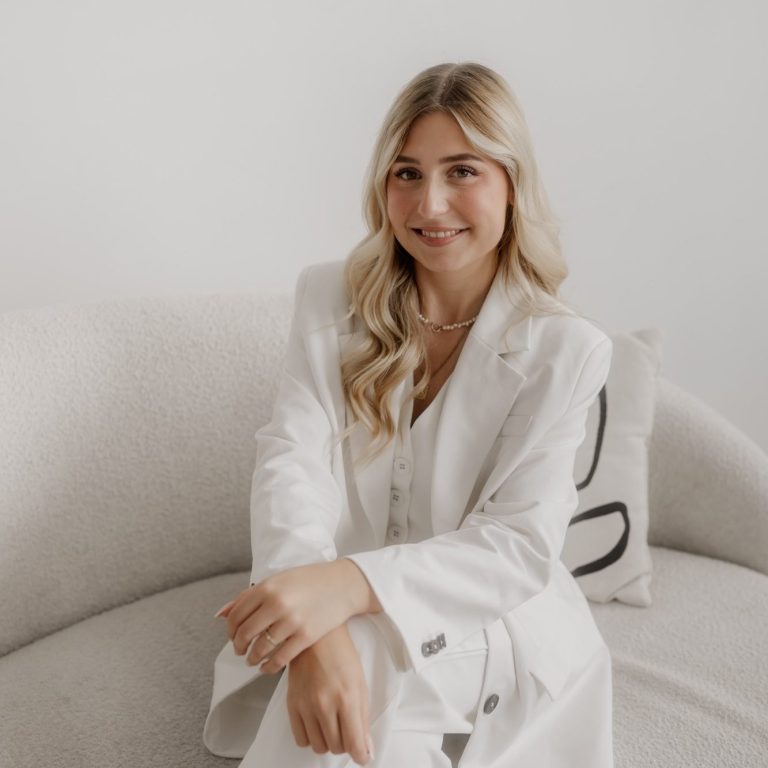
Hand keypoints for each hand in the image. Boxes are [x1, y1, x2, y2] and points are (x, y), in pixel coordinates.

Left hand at [214, 559, 370, 672]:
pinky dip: (269, 666)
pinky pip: (279, 659)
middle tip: (240, 650)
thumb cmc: (309, 580)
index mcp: (267, 587)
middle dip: (238, 646)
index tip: (233, 636)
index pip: (236, 615)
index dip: (230, 630)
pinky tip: (267, 666)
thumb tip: (220, 614)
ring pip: (260, 648)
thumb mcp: (278, 580)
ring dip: (252, 658)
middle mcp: (276, 604)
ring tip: (252, 659)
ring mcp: (291, 621)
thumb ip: (248, 596)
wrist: (343, 584)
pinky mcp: (305, 636)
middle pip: (244, 633)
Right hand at [287, 623, 373, 765]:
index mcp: (347, 697)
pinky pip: (301, 739)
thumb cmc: (341, 655)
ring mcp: (306, 705)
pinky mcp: (292, 704)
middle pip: (336, 747)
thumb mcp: (360, 683)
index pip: (354, 743)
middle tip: (347, 728)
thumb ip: (363, 718)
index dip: (361, 755)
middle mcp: (325, 704)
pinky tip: (317, 723)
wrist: (316, 638)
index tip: (362, 755)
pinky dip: (311, 737)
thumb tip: (366, 748)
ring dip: (328, 740)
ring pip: (318, 746)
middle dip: (345, 743)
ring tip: (332, 723)